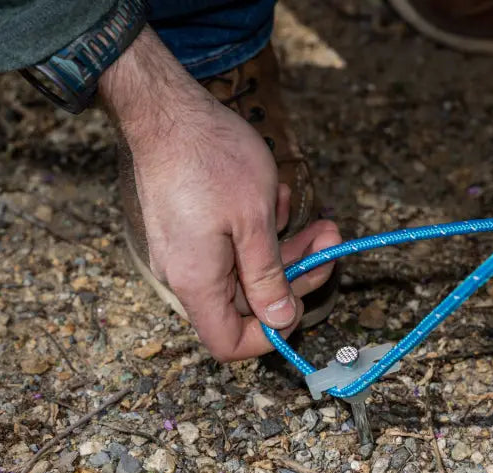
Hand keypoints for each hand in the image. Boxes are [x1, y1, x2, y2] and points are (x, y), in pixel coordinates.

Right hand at [101, 28, 339, 360]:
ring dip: (285, 249)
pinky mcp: (190, 231)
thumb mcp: (253, 221)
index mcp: (198, 282)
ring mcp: (186, 252)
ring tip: (317, 222)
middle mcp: (186, 274)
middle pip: (245, 303)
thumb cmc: (210, 158)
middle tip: (327, 244)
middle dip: (293, 275)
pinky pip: (231, 246)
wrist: (165, 111)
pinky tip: (275, 198)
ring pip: (245, 270)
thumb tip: (279, 322)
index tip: (298, 303)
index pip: (230, 342)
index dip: (267, 335)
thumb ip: (267, 278)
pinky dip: (259, 230)